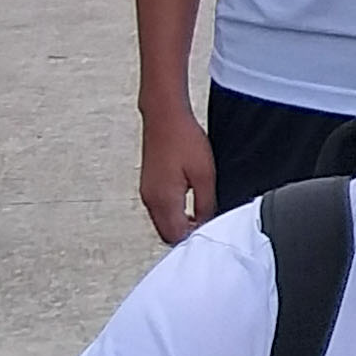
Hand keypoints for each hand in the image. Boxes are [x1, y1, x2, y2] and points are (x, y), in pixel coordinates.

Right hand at [138, 100, 214, 246]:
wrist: (164, 117)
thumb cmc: (183, 139)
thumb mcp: (205, 175)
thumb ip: (206, 204)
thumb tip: (206, 222)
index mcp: (164, 200)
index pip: (175, 236)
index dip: (193, 238)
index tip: (209, 231)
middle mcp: (151, 200)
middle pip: (166, 234)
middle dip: (185, 234)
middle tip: (205, 224)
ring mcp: (147, 192)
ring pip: (162, 222)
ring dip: (178, 224)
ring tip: (198, 213)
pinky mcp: (148, 184)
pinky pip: (158, 209)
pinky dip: (172, 213)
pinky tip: (187, 203)